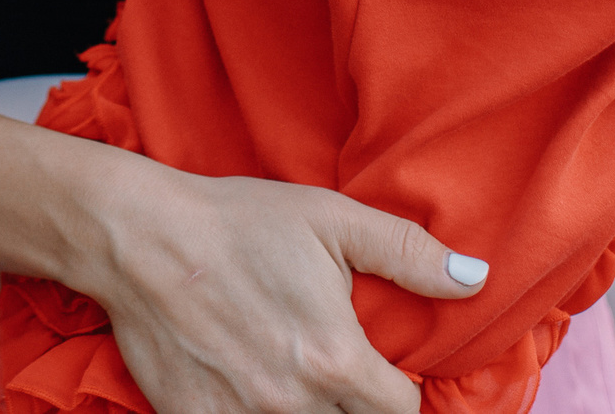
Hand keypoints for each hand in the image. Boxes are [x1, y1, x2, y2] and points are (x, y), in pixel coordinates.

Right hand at [79, 163, 484, 413]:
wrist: (138, 236)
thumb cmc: (237, 222)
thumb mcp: (330, 220)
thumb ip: (408, 253)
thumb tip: (476, 279)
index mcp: (337, 360)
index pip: (402, 413)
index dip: (400, 396)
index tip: (385, 378)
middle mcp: (295, 403)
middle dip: (355, 406)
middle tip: (336, 376)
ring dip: (311, 413)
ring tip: (297, 382)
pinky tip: (249, 390)